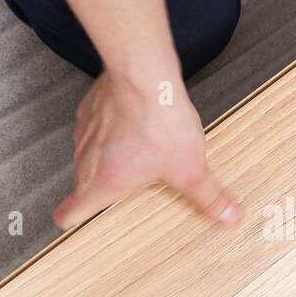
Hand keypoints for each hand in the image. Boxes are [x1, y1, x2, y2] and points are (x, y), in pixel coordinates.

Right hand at [52, 70, 240, 228]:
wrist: (144, 76)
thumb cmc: (158, 124)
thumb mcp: (190, 170)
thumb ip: (208, 198)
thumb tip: (227, 218)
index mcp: (102, 184)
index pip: (68, 213)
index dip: (72, 218)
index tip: (78, 220)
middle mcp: (86, 161)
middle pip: (85, 184)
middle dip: (106, 186)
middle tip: (132, 184)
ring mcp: (84, 134)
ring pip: (91, 154)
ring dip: (110, 155)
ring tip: (139, 151)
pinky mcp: (90, 109)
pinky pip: (97, 128)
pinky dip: (112, 129)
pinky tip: (136, 125)